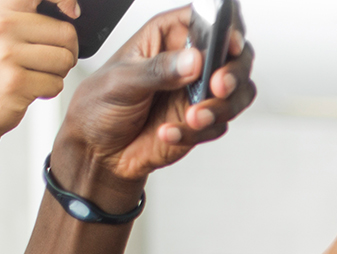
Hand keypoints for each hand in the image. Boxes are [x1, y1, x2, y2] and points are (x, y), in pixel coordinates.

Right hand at [0, 0, 78, 140]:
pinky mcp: (15, 80)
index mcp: (3, 8)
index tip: (72, 11)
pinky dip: (49, 90)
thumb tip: (74, 11)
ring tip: (33, 73)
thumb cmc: (0, 66)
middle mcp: (2, 26)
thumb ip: (35, 15)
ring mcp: (6, 53)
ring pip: (65, 60)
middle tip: (42, 61)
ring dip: (57, 73)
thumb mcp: (9, 30)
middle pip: (68, 34)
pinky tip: (28, 87)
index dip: (65, 0)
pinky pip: (57, 84)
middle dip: (66, 52)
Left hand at [51, 5, 257, 207]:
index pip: (203, 20)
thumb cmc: (100, 105)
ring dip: (220, 108)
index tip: (230, 43)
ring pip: (237, 93)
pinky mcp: (203, 119)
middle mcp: (188, 62)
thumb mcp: (122, 81)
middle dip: (233, 72)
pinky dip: (198, 132)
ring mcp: (198, 91)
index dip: (224, 26)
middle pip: (233, 55)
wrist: (99, 150)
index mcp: (165, 38)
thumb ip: (159, 70)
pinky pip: (220, 124)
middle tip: (219, 86)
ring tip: (192, 118)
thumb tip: (193, 60)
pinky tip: (170, 132)